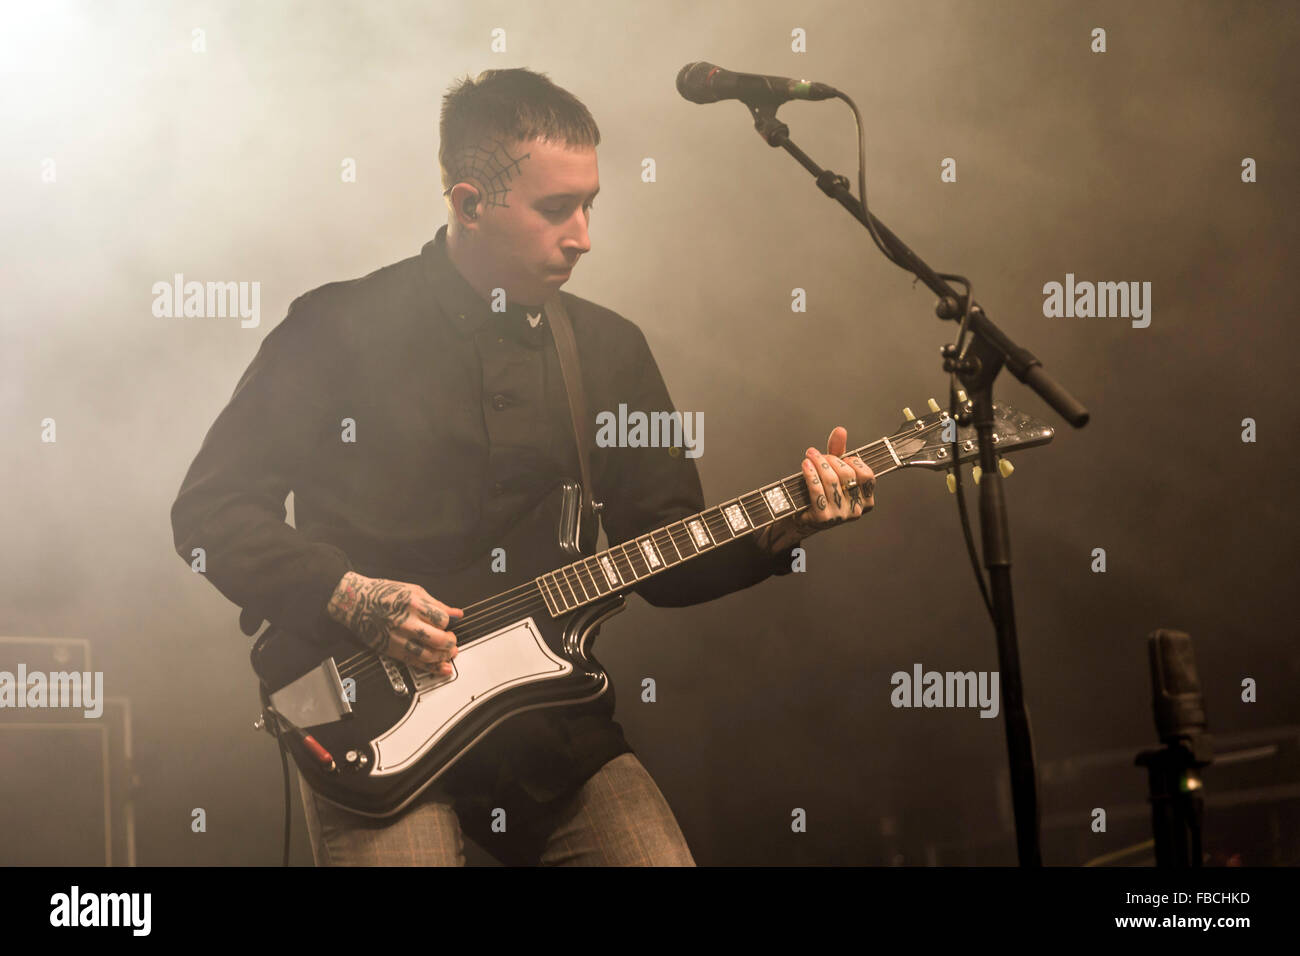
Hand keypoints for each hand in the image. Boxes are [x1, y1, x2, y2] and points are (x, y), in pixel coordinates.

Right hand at [325, 571, 462, 673]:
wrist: (355, 602)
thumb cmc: (383, 594)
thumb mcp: (413, 590)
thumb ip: (437, 604)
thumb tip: (457, 613)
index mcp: (413, 604)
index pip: (442, 619)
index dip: (450, 623)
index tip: (450, 623)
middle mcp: (406, 623)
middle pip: (438, 639)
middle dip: (451, 642)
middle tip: (452, 640)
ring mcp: (398, 638)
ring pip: (428, 654)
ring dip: (444, 657)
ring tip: (449, 654)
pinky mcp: (391, 650)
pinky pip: (414, 663)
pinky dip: (431, 668)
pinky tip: (441, 668)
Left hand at [755, 426, 875, 554]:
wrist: (804, 516)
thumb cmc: (823, 492)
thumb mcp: (834, 471)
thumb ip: (839, 451)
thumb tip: (840, 431)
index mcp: (866, 500)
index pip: (867, 475)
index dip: (853, 462)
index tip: (841, 458)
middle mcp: (856, 510)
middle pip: (847, 475)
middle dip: (831, 460)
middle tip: (818, 455)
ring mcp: (840, 515)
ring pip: (831, 481)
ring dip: (819, 464)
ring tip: (810, 457)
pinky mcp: (823, 518)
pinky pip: (817, 491)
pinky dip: (810, 474)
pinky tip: (805, 465)